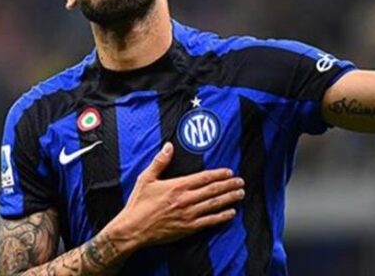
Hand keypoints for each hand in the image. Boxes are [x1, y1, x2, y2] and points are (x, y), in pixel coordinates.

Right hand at [103, 142, 243, 250]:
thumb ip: (160, 162)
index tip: (229, 172)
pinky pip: (209, 221)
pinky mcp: (188, 228)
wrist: (133, 228)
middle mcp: (185, 199)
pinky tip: (231, 213)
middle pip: (213, 190)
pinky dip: (222, 217)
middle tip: (241, 182)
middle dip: (229, 185)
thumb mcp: (146, 178)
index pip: (203, 178)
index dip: (218, 174)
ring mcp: (188, 215)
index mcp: (177, 186)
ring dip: (229, 198)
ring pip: (214, 205)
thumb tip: (169, 146)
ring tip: (240, 194)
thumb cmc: (138, 203)